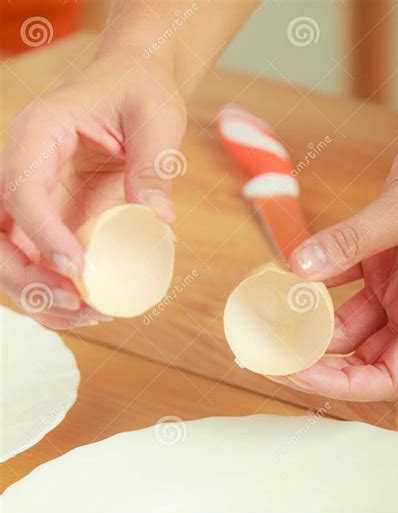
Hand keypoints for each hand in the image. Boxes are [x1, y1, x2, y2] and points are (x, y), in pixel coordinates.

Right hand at [1, 52, 184, 328]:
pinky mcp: (50, 220)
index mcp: (39, 133)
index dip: (42, 233)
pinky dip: (55, 292)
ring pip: (10, 257)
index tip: (78, 266)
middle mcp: (24, 168)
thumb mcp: (156, 117)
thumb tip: (158, 217)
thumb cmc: (140, 93)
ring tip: (90, 314)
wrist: (132, 88)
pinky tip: (90, 308)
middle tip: (78, 303)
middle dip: (27, 277)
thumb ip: (154, 163)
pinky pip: (38, 263)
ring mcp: (34, 198)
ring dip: (39, 295)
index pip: (20, 189)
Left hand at [272, 103, 397, 401]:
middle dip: (318, 359)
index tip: (298, 373)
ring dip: (311, 321)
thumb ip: (353, 240)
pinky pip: (343, 282)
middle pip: (363, 357)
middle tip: (274, 352)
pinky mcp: (384, 258)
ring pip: (347, 323)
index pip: (390, 376)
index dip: (343, 385)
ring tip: (272, 315)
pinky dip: (317, 280)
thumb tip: (301, 268)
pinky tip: (290, 275)